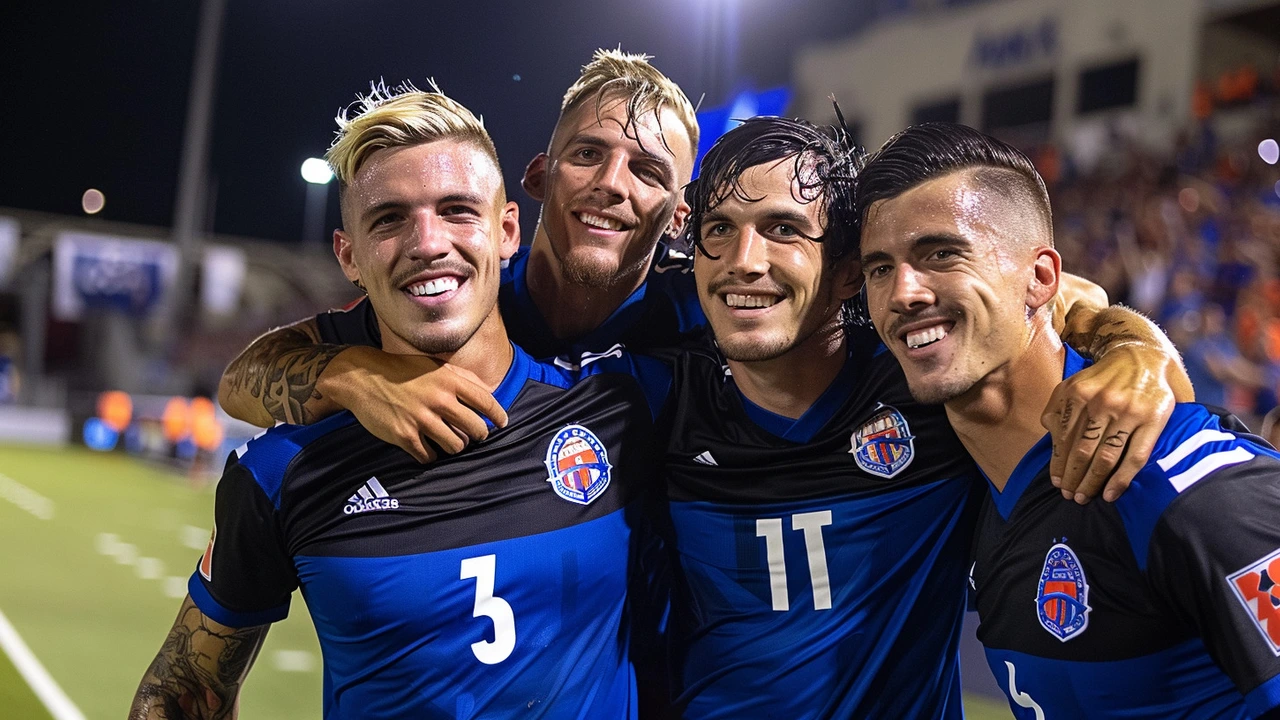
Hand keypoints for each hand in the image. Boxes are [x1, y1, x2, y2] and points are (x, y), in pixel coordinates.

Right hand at [323, 347, 507, 462]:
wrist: (363, 377)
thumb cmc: (404, 371)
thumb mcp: (435, 366)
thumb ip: (462, 378)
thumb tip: (488, 392)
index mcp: (449, 380)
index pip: (486, 402)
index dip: (498, 416)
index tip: (503, 423)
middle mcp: (439, 400)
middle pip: (476, 429)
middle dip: (478, 435)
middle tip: (472, 435)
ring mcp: (421, 419)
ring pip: (456, 446)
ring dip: (455, 446)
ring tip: (448, 440)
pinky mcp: (405, 436)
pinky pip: (430, 456)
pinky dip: (431, 454)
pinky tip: (427, 447)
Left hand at [1041, 344, 1175, 503]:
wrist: (1142, 357)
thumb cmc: (1102, 378)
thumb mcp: (1072, 384)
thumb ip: (1057, 409)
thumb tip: (1050, 437)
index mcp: (1079, 394)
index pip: (1064, 438)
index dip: (1058, 464)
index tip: (1056, 483)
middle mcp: (1102, 403)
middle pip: (1082, 450)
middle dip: (1073, 478)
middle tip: (1069, 496)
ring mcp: (1129, 412)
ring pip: (1106, 456)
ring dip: (1092, 482)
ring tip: (1084, 498)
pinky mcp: (1153, 419)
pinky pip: (1135, 456)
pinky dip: (1121, 479)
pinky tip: (1111, 494)